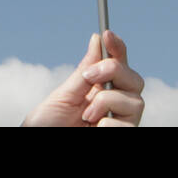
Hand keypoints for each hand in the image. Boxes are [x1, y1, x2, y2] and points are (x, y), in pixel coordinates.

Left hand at [21, 30, 144, 126]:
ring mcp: (120, 122)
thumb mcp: (64, 96)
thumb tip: (97, 39)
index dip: (116, 47)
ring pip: (136, 101)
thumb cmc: (48, 125)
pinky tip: (94, 131)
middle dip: (114, 70)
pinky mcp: (123, 135)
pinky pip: (127, 125)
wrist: (41, 144)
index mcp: (99, 91)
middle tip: (89, 77)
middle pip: (135, 80)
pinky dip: (107, 124)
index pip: (117, 65)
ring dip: (107, 102)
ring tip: (86, 116)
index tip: (106, 34)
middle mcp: (115, 106)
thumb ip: (84, 71)